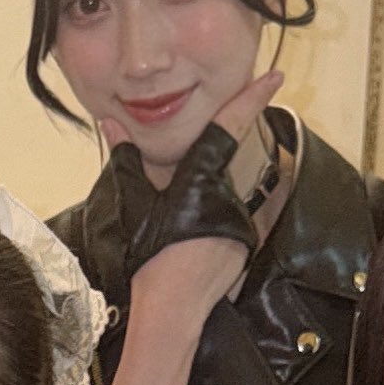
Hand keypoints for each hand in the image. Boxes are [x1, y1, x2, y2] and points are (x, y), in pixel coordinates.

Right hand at [119, 66, 284, 348]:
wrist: (172, 308)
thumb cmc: (149, 256)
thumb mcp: (130, 201)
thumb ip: (124, 159)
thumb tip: (110, 124)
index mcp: (201, 177)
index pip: (230, 126)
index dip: (252, 97)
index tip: (273, 76)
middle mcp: (229, 194)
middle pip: (230, 162)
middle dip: (217, 163)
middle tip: (194, 179)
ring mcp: (242, 220)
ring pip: (232, 194)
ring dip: (213, 199)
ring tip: (188, 225)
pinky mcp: (248, 244)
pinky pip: (237, 221)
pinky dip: (218, 223)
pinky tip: (197, 242)